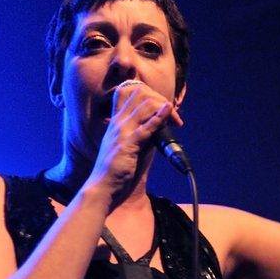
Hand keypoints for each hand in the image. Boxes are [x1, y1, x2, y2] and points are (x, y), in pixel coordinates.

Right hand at [87, 80, 182, 203]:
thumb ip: (143, 133)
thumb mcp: (130, 145)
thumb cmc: (117, 169)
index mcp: (116, 121)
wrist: (104, 186)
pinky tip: (169, 111)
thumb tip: (160, 125)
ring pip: (144, 107)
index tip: (162, 105)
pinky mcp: (127, 144)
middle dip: (159, 99)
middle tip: (174, 115)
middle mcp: (117, 122)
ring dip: (164, 109)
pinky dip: (160, 117)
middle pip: (139, 94)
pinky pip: (146, 127)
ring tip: (176, 119)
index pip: (126, 92)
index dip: (146, 92)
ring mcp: (121, 132)